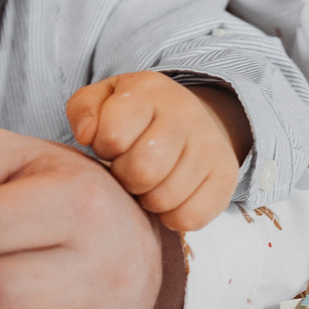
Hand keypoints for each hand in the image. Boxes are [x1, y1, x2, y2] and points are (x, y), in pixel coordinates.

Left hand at [66, 73, 249, 231]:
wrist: (190, 119)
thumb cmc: (135, 115)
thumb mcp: (102, 100)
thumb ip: (83, 110)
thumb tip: (86, 135)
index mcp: (149, 90)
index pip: (113, 134)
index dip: (104, 148)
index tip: (111, 144)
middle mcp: (186, 114)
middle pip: (142, 170)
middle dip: (125, 177)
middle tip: (128, 169)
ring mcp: (210, 146)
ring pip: (164, 198)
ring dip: (146, 198)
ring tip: (147, 181)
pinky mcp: (225, 177)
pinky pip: (190, 218)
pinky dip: (171, 216)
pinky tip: (167, 196)